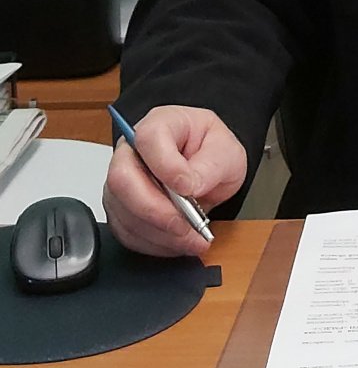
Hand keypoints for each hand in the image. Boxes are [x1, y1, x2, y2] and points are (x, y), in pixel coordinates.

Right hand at [102, 105, 246, 256]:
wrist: (208, 167)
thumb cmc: (212, 150)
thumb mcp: (226, 151)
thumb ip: (210, 165)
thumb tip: (189, 185)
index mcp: (160, 124)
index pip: (148, 139)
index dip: (166, 167)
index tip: (188, 187)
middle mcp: (132, 151)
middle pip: (122, 180)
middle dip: (156, 210)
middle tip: (186, 226)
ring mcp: (122, 182)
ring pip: (123, 212)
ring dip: (159, 233)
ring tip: (191, 239)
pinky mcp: (121, 210)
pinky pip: (127, 233)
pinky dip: (154, 243)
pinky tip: (177, 242)